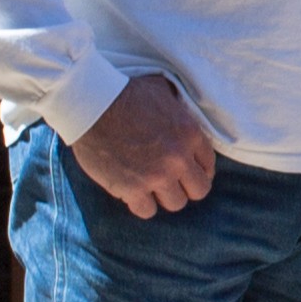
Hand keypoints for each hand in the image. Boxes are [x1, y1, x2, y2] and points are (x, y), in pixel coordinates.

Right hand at [72, 71, 218, 215]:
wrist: (91, 104)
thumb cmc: (125, 93)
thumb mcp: (164, 90)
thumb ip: (179, 107)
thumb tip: (183, 108)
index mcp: (191, 135)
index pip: (209, 166)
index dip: (198, 169)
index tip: (185, 169)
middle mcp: (179, 159)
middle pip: (199, 191)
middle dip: (186, 187)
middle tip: (170, 181)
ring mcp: (156, 176)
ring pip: (175, 204)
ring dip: (163, 196)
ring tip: (150, 186)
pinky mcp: (131, 189)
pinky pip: (147, 211)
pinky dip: (141, 204)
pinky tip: (133, 192)